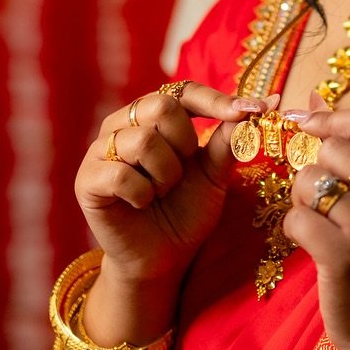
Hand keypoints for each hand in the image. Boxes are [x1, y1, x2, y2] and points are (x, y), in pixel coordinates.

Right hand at [77, 84, 264, 287]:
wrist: (162, 258)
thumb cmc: (187, 211)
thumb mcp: (214, 174)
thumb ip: (228, 140)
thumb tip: (262, 105)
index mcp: (153, 115)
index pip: (185, 91)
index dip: (218, 101)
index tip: (256, 110)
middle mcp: (123, 123)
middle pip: (161, 107)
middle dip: (184, 145)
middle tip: (181, 174)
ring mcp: (100, 150)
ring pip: (143, 141)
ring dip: (165, 175)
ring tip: (161, 192)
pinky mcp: (87, 180)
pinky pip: (121, 175)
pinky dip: (142, 194)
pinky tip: (141, 204)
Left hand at [280, 106, 349, 349]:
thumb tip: (314, 101)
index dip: (331, 117)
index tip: (303, 124)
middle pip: (333, 149)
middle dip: (315, 172)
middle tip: (324, 205)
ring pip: (310, 181)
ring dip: (303, 203)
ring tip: (320, 228)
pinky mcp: (344, 254)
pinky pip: (297, 218)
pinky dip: (294, 231)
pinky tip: (311, 247)